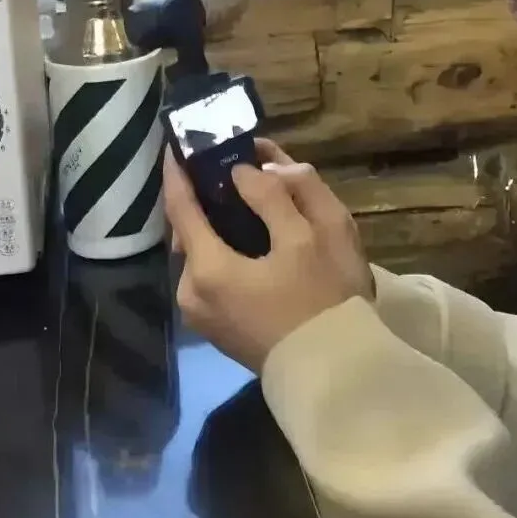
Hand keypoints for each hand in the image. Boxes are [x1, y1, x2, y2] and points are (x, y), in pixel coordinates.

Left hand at [163, 138, 373, 371]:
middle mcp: (192, 294)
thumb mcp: (312, 233)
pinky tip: (261, 243)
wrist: (339, 374)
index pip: (181, 206)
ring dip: (223, 226)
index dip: (179, 171)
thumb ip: (275, 193)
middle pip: (193, 231)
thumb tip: (246, 173)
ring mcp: (204, 318)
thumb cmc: (326, 298)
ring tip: (259, 203)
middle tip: (242, 170)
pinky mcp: (222, 331)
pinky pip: (216, 277)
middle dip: (211, 198)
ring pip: (206, 255)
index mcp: (207, 268)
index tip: (177, 142)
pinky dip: (230, 252)